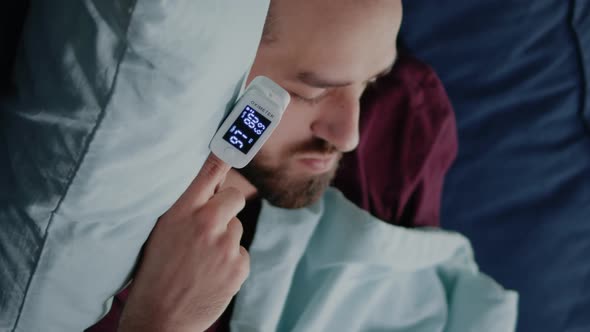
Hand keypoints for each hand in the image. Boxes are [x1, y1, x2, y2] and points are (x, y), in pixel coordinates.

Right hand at [118, 153, 249, 331]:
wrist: (160, 318)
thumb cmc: (154, 273)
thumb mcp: (159, 231)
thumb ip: (184, 207)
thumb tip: (210, 186)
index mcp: (180, 211)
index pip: (209, 172)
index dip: (227, 153)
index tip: (240, 136)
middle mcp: (206, 222)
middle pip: (235, 196)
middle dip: (227, 207)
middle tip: (210, 225)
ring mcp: (225, 245)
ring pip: (237, 227)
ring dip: (225, 239)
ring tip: (202, 260)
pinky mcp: (239, 266)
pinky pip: (242, 252)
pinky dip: (231, 261)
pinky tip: (211, 274)